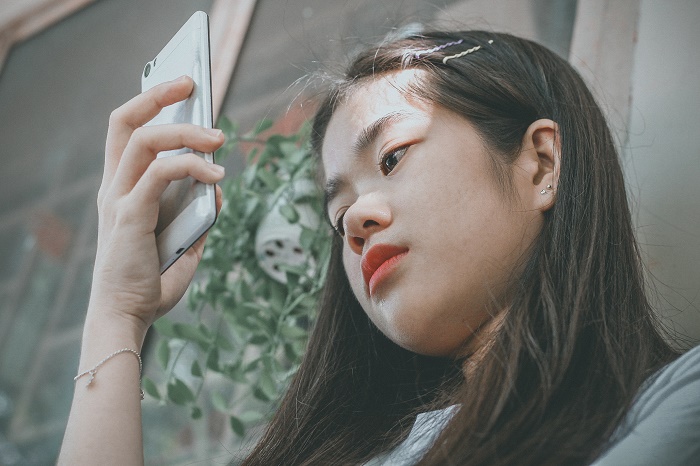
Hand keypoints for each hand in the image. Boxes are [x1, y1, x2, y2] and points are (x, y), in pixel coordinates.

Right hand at [89, 76, 224, 336]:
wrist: (129, 317)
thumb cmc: (152, 281)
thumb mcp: (186, 240)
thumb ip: (200, 212)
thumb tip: (219, 184)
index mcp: (122, 189)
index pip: (127, 132)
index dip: (150, 103)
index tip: (182, 89)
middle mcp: (114, 187)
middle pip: (124, 122)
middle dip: (156, 94)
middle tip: (192, 82)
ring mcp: (119, 198)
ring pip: (143, 139)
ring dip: (186, 131)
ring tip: (219, 137)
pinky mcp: (130, 215)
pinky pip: (160, 173)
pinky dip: (191, 166)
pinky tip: (216, 174)